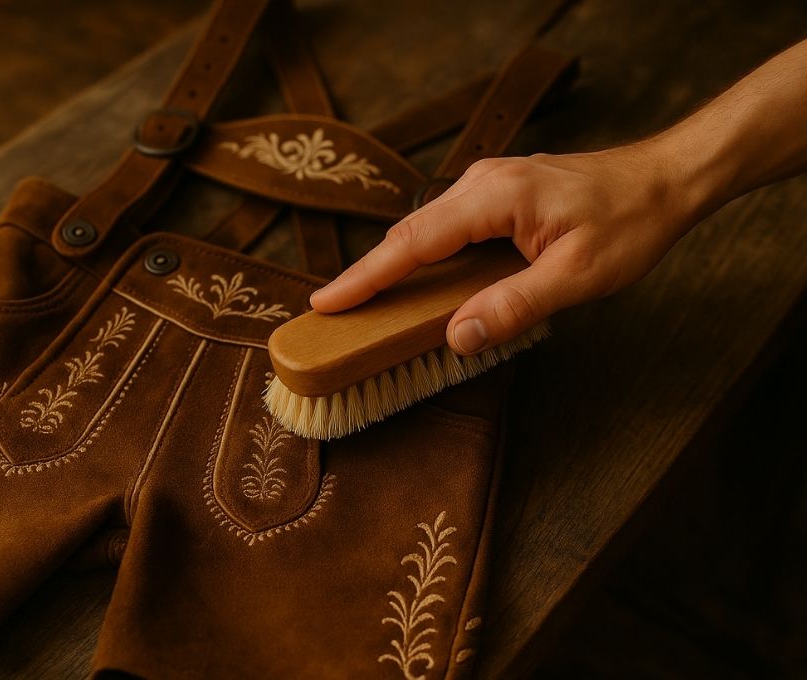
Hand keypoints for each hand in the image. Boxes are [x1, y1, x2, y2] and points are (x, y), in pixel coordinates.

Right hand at [310, 144, 700, 354]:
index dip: (366, 276)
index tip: (325, 303)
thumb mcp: (577, 276)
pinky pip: (446, 227)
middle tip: (333, 314)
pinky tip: (421, 281)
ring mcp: (487, 185)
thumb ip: (514, 307)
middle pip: (409, 234)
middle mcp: (481, 184)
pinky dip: (425, 256)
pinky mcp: (496, 195)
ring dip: (396, 266)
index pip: (413, 243)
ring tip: (366, 304)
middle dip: (368, 274)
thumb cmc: (628, 223)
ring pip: (426, 230)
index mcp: (493, 199)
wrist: (664, 180)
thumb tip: (456, 338)